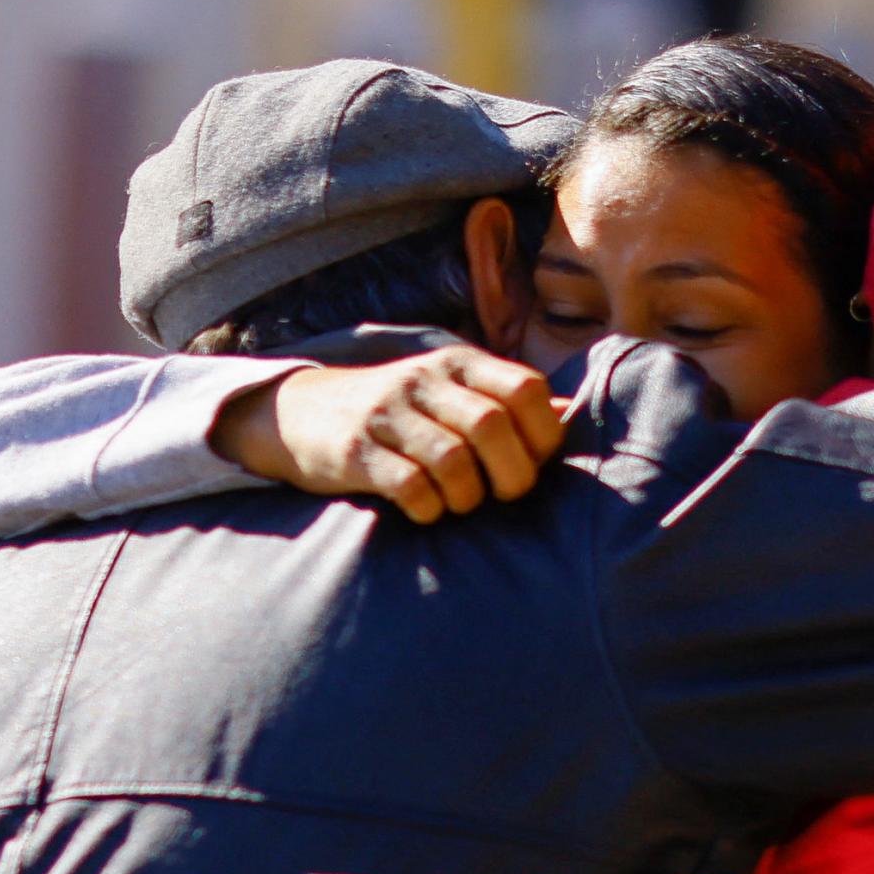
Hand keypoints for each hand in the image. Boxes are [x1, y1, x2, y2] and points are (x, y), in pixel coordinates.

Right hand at [210, 348, 564, 523]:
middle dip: (512, 474)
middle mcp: (425, 379)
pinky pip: (409, 486)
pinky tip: (426, 510)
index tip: (534, 461)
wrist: (303, 412)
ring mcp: (387, 413)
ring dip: (469, 496)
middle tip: (504, 495)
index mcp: (460, 362)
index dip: (544, 433)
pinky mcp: (356, 451)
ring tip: (462, 503)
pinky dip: (429, 509)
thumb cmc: (401, 412)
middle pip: (492, 425)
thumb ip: (507, 401)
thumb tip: (570, 414)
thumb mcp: (453, 391)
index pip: (526, 388)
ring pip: (452, 459)